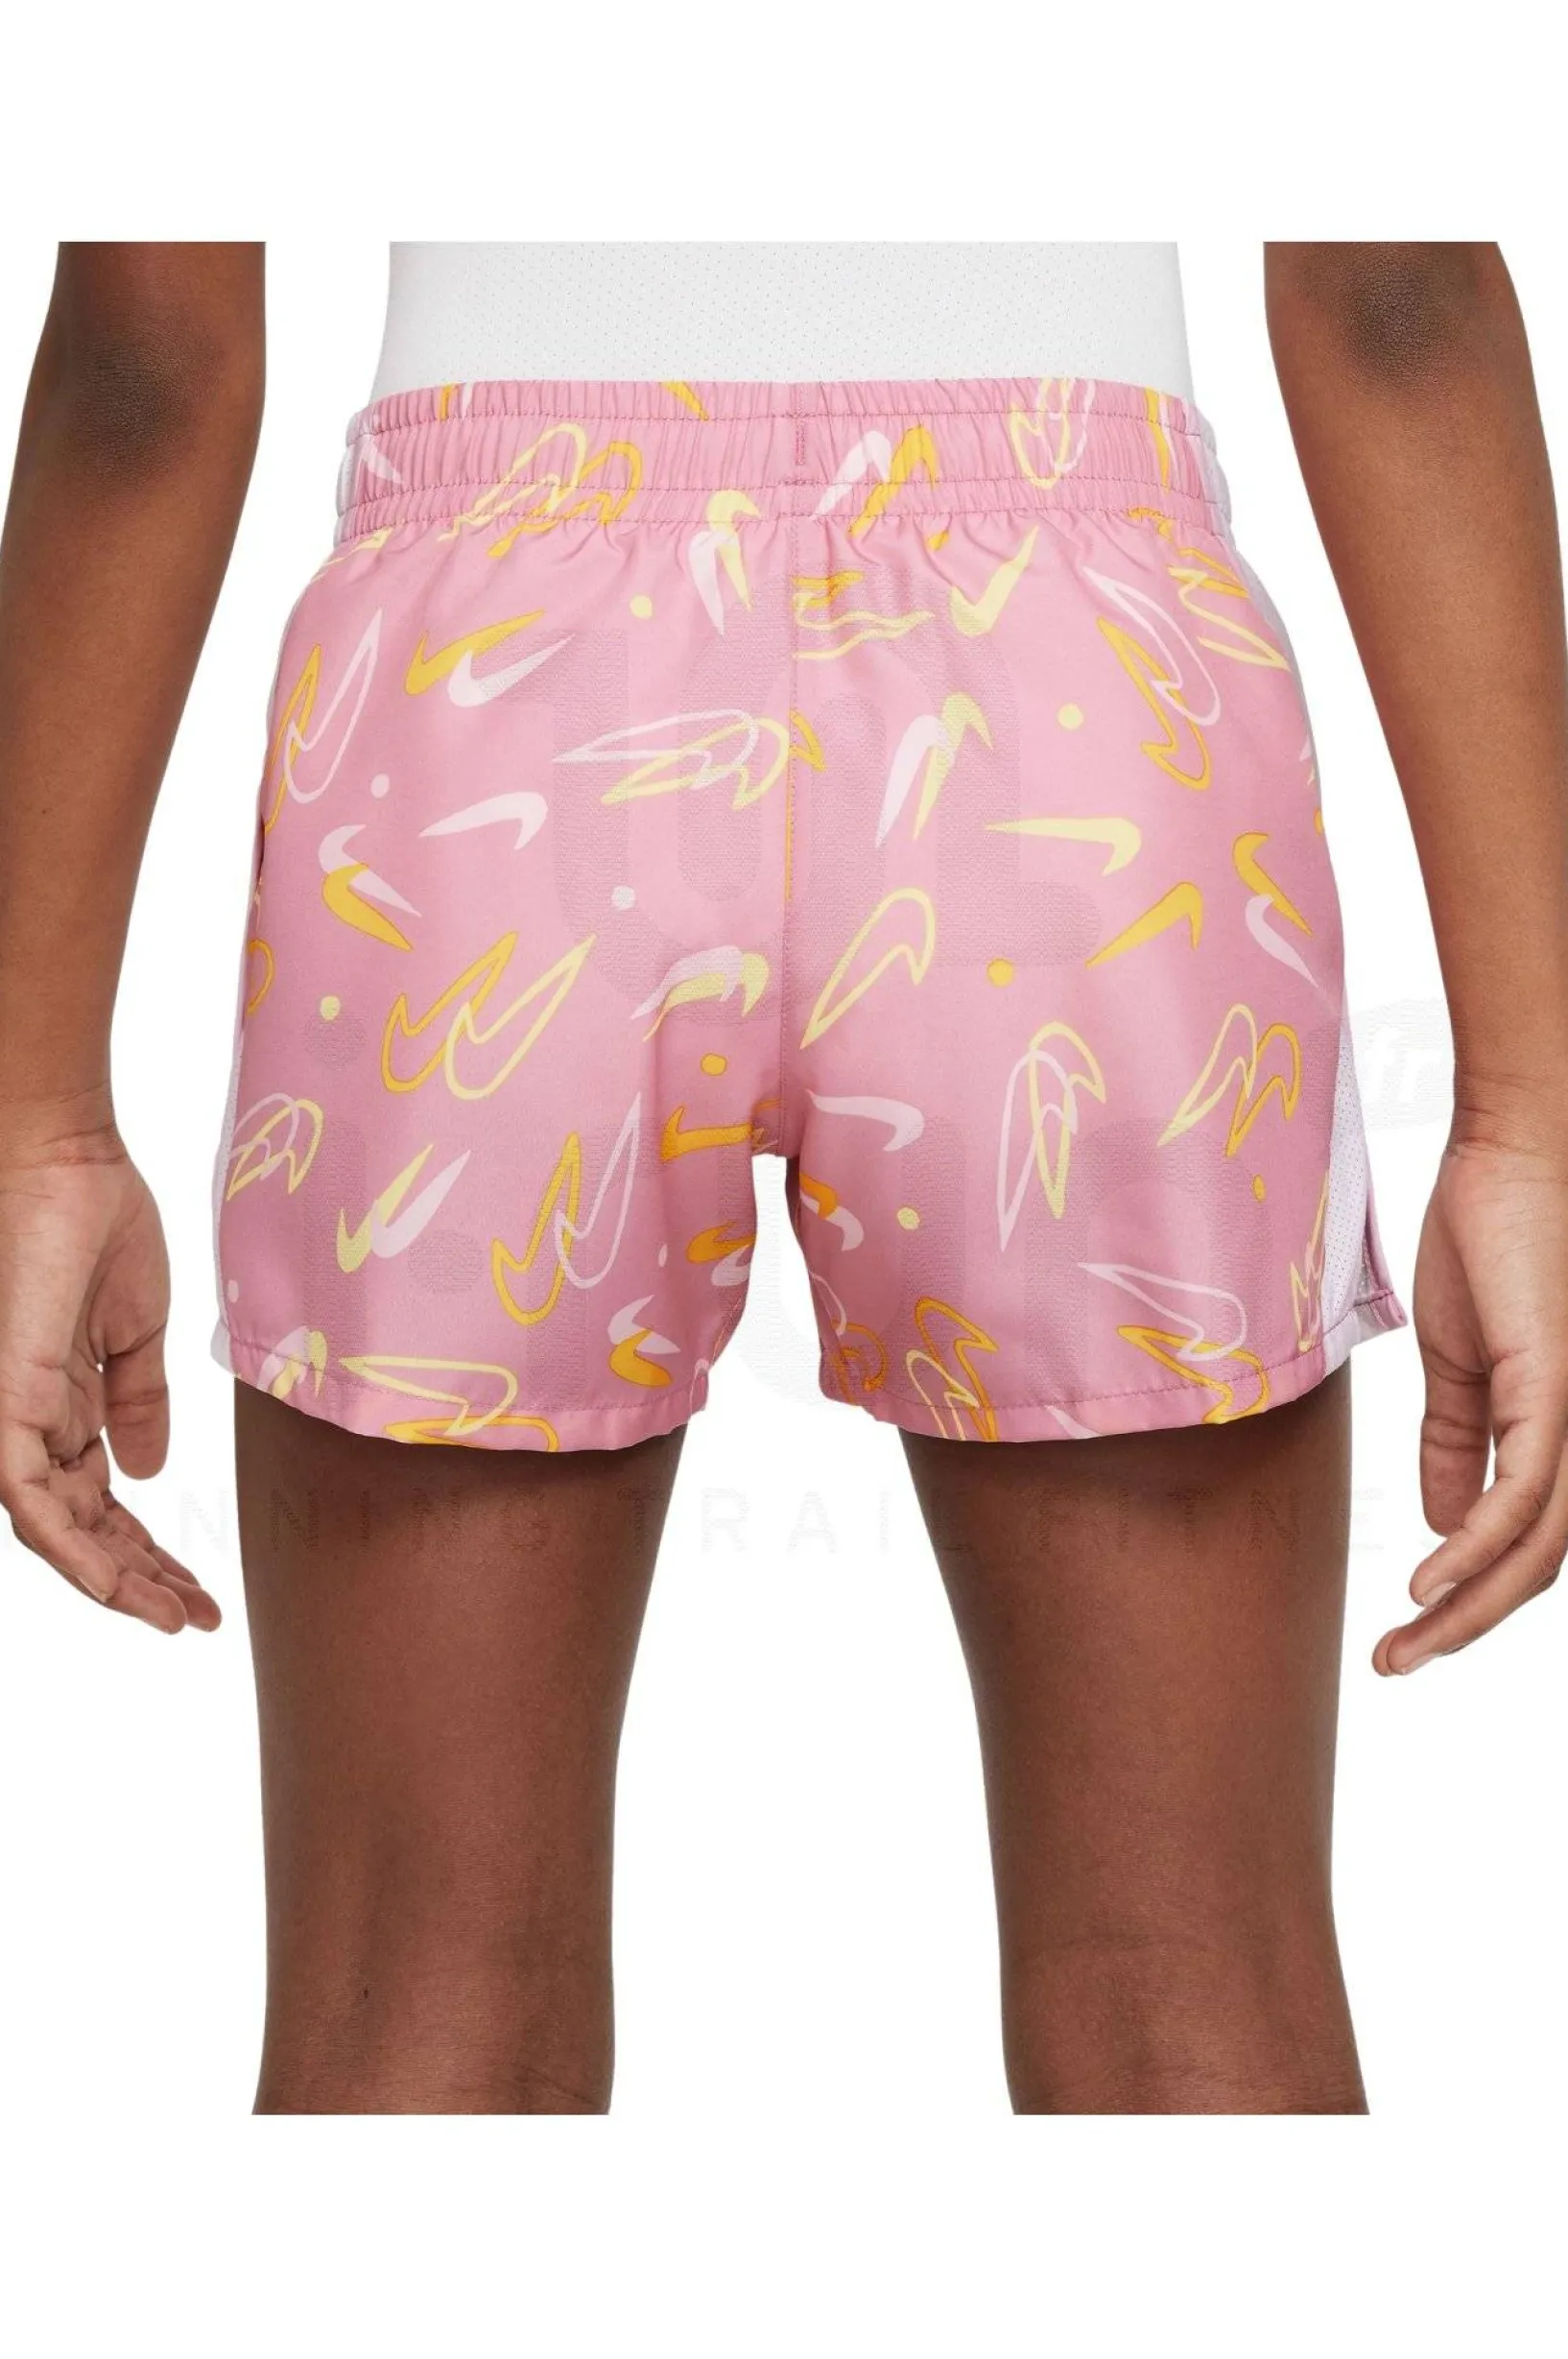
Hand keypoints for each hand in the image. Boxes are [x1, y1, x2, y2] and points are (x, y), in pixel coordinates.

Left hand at [0, 1112, 219, 1634]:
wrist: (63, 1157)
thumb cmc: (94, 1217)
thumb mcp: (137, 1329)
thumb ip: (139, 1402)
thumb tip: (147, 1472)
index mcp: (61, 1403)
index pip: (101, 1502)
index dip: (149, 1554)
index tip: (201, 1594)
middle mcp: (30, 1422)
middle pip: (82, 1527)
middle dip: (139, 1580)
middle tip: (195, 1618)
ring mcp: (12, 1417)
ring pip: (54, 1531)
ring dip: (112, 1581)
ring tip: (170, 1616)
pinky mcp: (4, 1405)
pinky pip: (27, 1498)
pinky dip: (70, 1547)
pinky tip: (115, 1583)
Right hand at [1378, 1116, 1567, 1673]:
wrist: (1514, 1156)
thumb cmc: (1493, 1240)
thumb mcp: (1459, 1362)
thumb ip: (1453, 1442)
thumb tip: (1438, 1524)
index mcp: (1558, 1431)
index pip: (1527, 1543)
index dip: (1472, 1599)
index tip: (1405, 1633)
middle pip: (1538, 1567)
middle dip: (1464, 1628)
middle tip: (1394, 1665)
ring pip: (1537, 1551)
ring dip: (1466, 1611)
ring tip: (1402, 1645)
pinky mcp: (1553, 1392)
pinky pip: (1522, 1498)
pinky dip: (1474, 1550)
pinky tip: (1427, 1584)